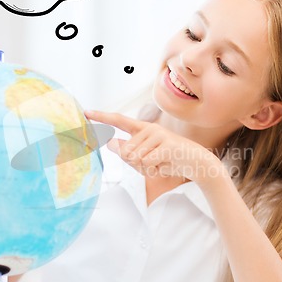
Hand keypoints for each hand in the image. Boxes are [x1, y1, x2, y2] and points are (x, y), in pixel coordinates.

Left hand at [85, 110, 223, 183]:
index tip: (86, 113)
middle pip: (126, 152)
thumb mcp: (143, 161)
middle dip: (136, 164)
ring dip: (146, 167)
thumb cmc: (167, 162)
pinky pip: (147, 161)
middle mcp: (149, 128)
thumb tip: (109, 143)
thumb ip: (126, 153)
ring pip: (135, 158)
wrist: (194, 164)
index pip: (119, 121)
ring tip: (160, 163)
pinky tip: (166, 164)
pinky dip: (154, 169)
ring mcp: (158, 134)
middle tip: (153, 163)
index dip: (102, 117)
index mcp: (142, 130)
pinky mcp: (166, 144)